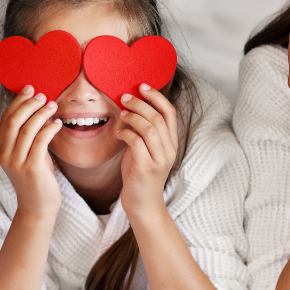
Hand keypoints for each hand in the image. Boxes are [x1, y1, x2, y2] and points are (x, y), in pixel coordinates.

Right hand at [0, 85, 62, 217]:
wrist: (38, 206)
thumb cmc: (35, 178)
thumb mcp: (28, 153)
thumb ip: (29, 135)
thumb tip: (40, 109)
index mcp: (0, 149)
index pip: (6, 118)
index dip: (17, 101)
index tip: (30, 89)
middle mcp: (5, 154)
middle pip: (14, 120)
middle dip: (29, 104)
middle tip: (42, 95)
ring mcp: (16, 162)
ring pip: (27, 129)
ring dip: (41, 113)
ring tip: (53, 105)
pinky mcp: (31, 168)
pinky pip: (40, 141)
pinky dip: (49, 129)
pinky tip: (57, 123)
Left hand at [116, 84, 178, 218]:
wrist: (142, 203)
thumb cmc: (140, 174)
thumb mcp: (145, 149)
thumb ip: (142, 132)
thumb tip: (130, 109)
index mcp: (171, 142)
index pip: (170, 112)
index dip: (156, 96)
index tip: (142, 86)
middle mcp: (169, 149)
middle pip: (158, 117)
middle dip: (140, 103)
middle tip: (124, 97)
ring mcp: (159, 159)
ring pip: (149, 128)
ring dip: (133, 117)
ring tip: (122, 114)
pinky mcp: (146, 168)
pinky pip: (137, 143)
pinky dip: (126, 134)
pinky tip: (119, 134)